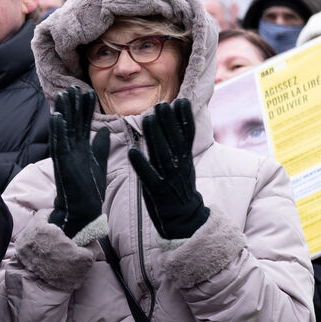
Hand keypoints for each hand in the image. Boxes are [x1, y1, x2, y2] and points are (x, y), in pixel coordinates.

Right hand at [48, 87, 109, 239]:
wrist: (83, 210)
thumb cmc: (90, 190)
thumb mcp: (99, 163)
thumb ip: (100, 146)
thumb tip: (105, 130)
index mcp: (81, 148)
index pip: (83, 124)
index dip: (85, 109)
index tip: (89, 92)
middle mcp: (71, 149)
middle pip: (72, 122)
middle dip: (73, 105)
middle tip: (74, 87)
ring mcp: (65, 155)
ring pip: (63, 129)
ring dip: (62, 112)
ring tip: (63, 95)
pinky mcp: (62, 163)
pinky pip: (58, 143)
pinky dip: (57, 130)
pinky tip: (56, 116)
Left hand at [128, 99, 209, 238]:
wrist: (185, 220)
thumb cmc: (180, 190)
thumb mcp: (185, 167)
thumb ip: (181, 148)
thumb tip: (179, 125)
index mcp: (186, 161)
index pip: (187, 136)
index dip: (185, 119)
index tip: (182, 101)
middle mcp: (179, 168)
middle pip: (174, 141)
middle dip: (168, 122)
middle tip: (161, 104)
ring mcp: (169, 179)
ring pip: (162, 154)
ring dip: (155, 136)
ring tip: (148, 118)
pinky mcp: (157, 192)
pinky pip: (148, 176)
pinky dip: (141, 164)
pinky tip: (132, 151)